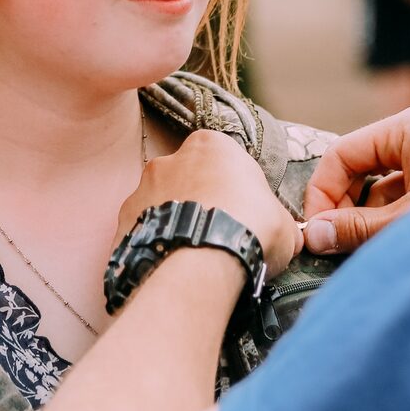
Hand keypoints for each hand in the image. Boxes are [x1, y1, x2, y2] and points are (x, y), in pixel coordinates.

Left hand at [119, 130, 301, 279]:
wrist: (202, 261)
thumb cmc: (249, 229)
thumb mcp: (284, 225)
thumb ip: (279, 222)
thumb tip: (286, 236)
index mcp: (211, 145)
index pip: (224, 161)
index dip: (236, 190)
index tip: (243, 214)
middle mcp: (169, 159)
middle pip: (187, 180)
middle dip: (200, 203)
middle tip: (216, 235)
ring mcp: (141, 189)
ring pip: (161, 205)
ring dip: (175, 224)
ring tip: (192, 255)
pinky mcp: (123, 222)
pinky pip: (142, 232)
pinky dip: (154, 245)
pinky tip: (170, 265)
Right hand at [302, 107, 409, 253]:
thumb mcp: (406, 222)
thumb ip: (355, 229)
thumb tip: (312, 237)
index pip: (344, 154)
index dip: (323, 193)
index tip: (316, 231)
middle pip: (367, 170)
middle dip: (351, 210)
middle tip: (339, 246)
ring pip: (392, 188)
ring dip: (377, 221)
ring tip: (371, 254)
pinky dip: (404, 222)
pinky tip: (402, 250)